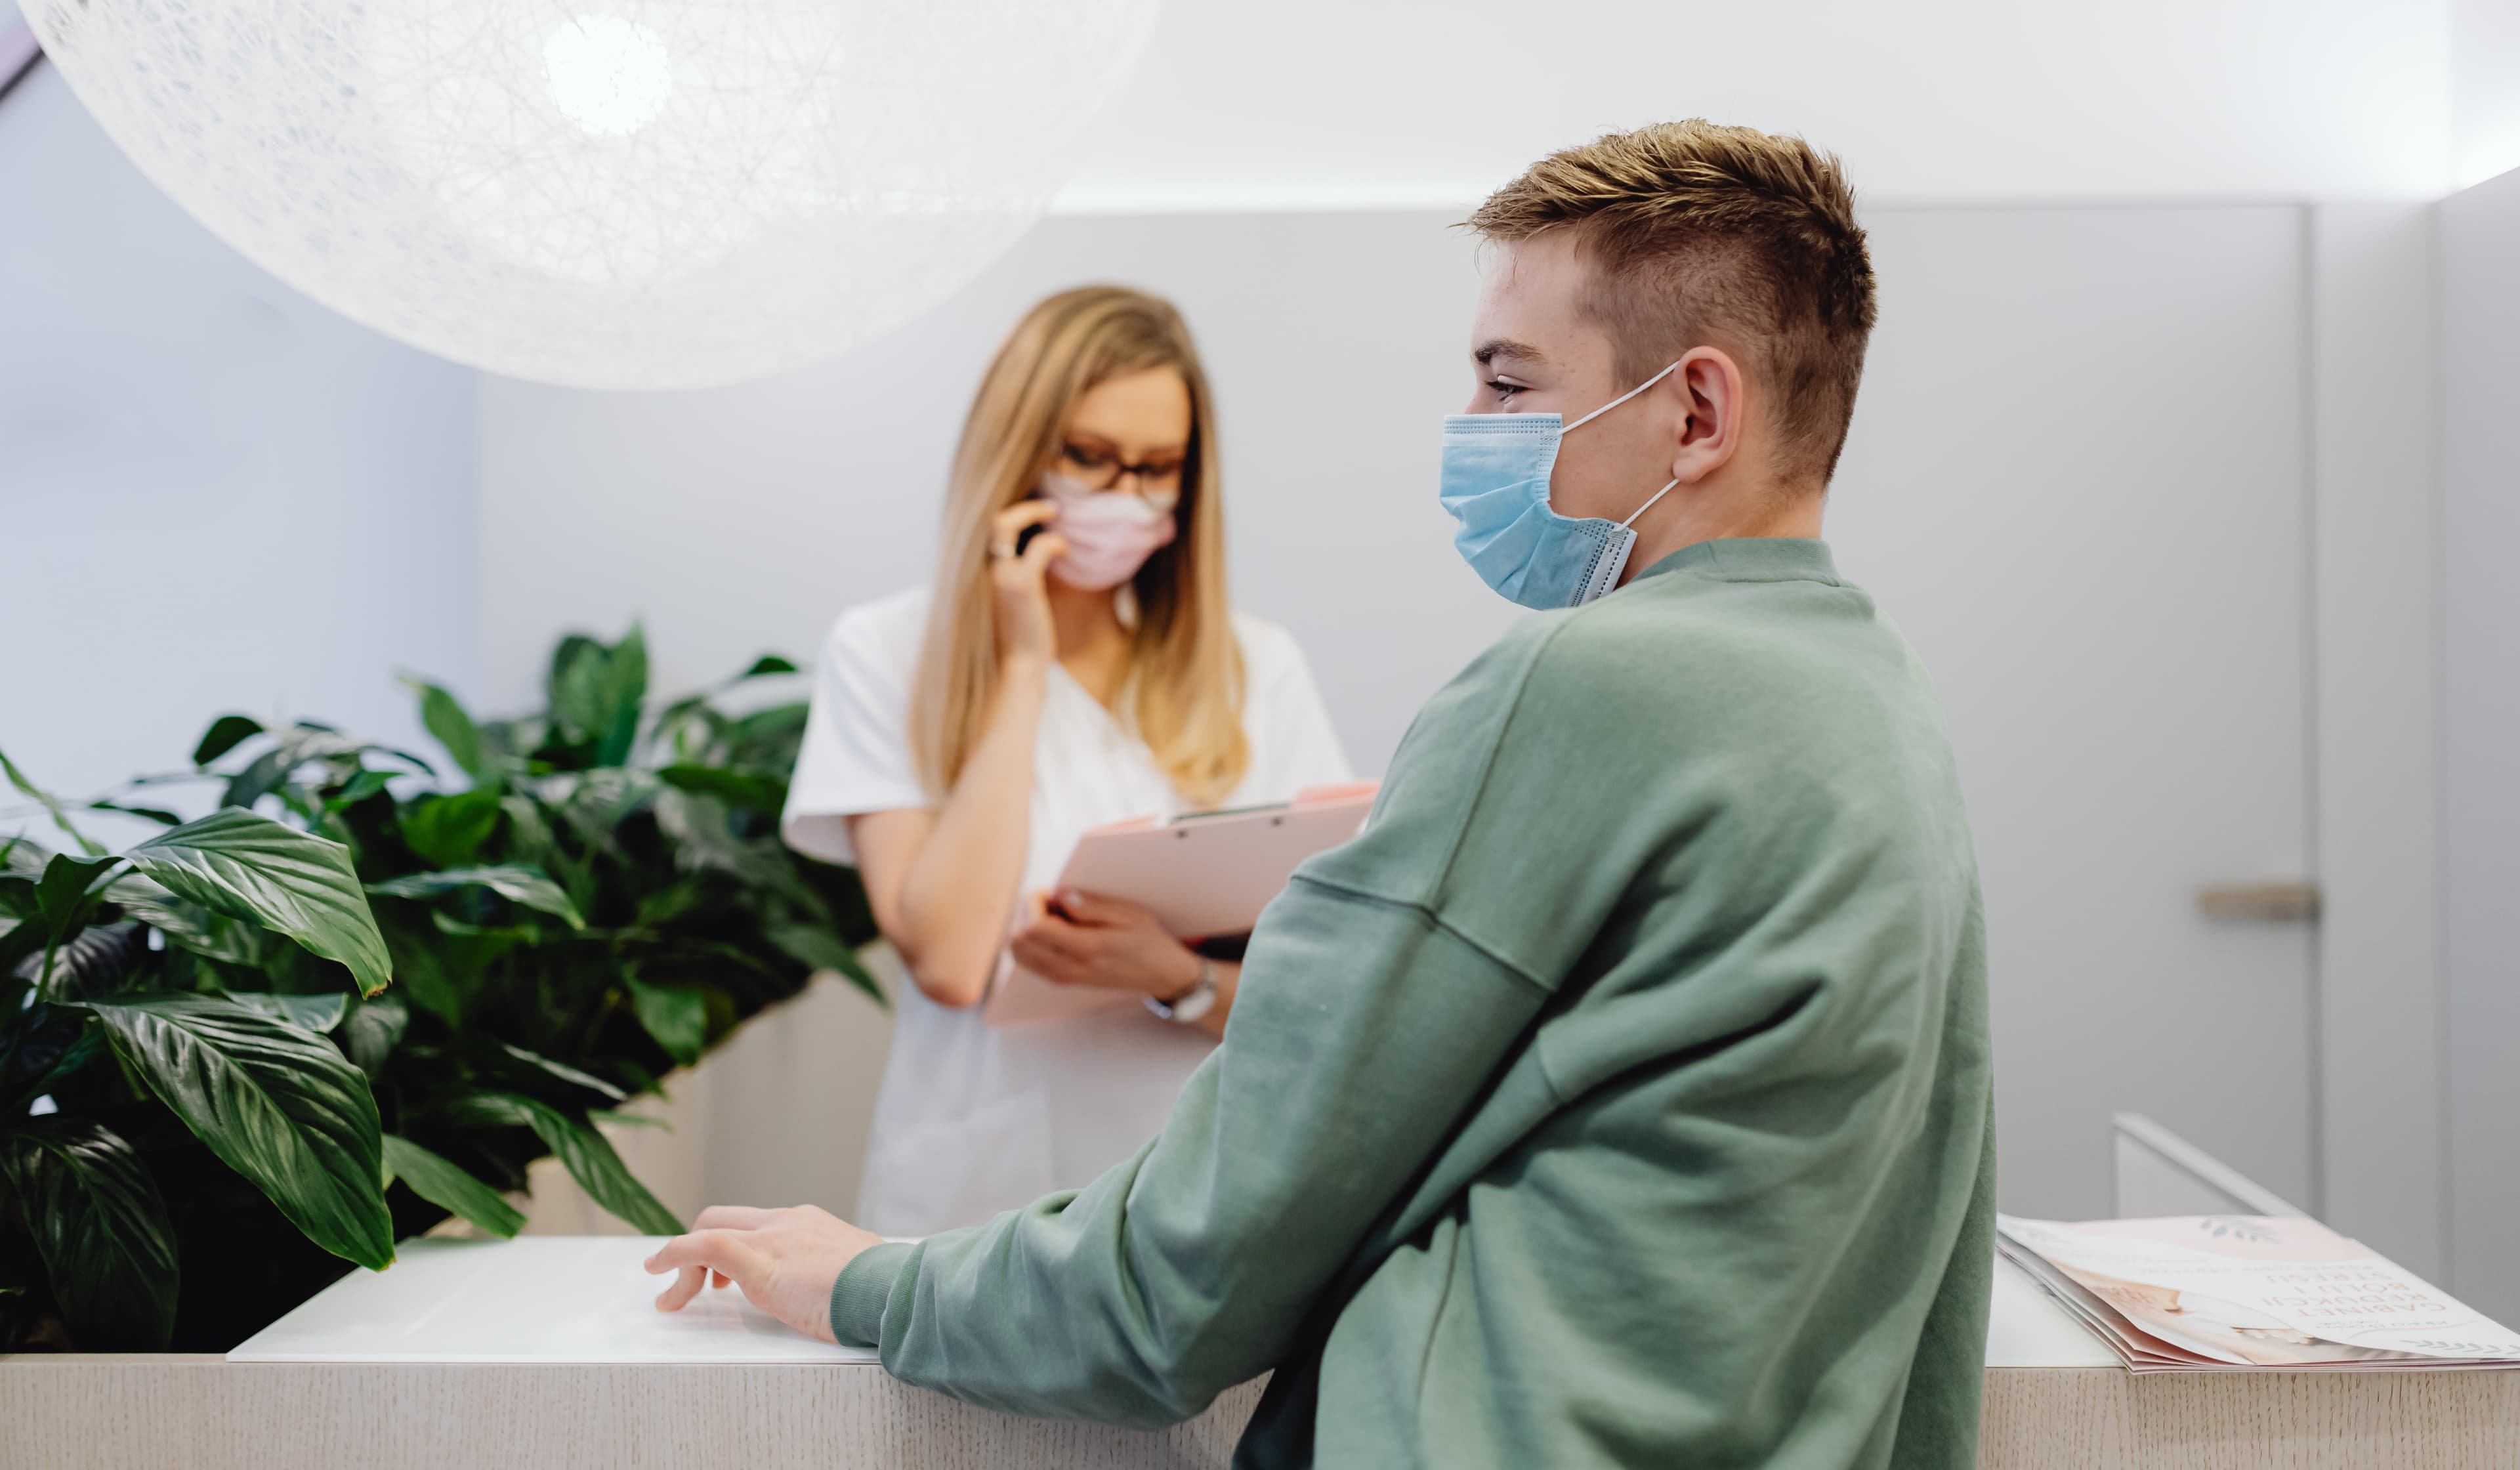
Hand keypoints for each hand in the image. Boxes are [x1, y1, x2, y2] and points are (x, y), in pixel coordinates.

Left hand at [644, 1204, 884, 1344]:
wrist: (896, 1290)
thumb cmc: (886, 1291)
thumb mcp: (859, 1276)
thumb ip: (841, 1276)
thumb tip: (847, 1293)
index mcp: (811, 1225)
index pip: (757, 1224)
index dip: (731, 1246)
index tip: (723, 1278)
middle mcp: (788, 1222)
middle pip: (724, 1218)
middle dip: (698, 1249)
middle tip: (698, 1289)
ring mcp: (774, 1238)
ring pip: (710, 1230)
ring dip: (684, 1262)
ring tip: (676, 1299)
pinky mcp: (761, 1262)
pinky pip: (705, 1246)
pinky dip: (675, 1254)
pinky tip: (659, 1273)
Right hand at [988, 500, 1065, 669]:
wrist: (1014, 668)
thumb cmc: (1015, 639)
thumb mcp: (1005, 603)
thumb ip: (1008, 578)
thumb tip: (1028, 558)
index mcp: (975, 573)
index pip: (986, 530)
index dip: (1011, 515)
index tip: (1033, 513)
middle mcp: (980, 569)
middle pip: (991, 520)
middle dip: (1022, 507)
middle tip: (1049, 507)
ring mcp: (998, 575)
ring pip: (1005, 523)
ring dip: (1033, 512)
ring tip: (1055, 513)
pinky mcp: (1020, 584)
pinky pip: (1038, 546)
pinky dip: (1054, 542)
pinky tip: (1065, 549)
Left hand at [1008, 889, 1201, 998]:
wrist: (1158, 974)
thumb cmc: (1146, 940)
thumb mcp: (1129, 914)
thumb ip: (1093, 906)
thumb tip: (1061, 896)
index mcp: (1085, 948)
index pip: (1033, 928)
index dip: (1034, 904)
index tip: (1052, 893)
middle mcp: (1068, 968)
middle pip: (1018, 942)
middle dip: (1025, 914)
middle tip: (1049, 902)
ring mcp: (1062, 977)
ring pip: (1018, 954)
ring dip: (1025, 928)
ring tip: (1051, 915)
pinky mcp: (1061, 980)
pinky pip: (1028, 961)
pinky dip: (1031, 942)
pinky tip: (1053, 930)